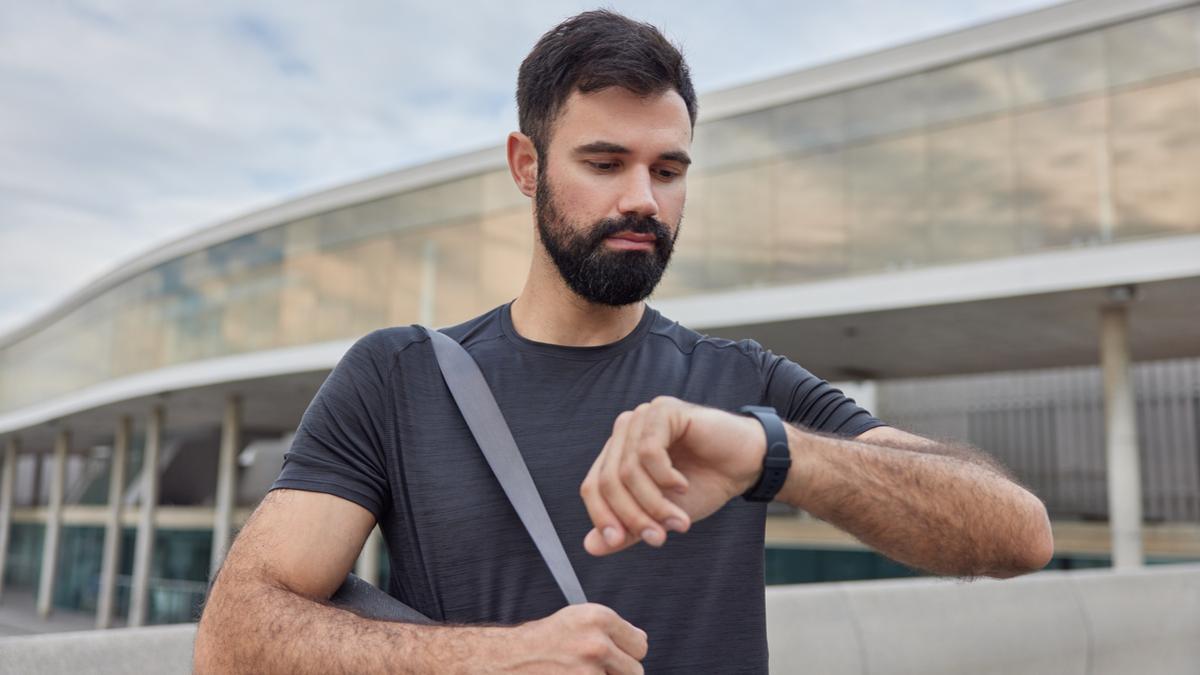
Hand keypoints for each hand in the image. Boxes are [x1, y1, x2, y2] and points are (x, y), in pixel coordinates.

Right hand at [496, 603, 648, 673]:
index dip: (626, 652)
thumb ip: (611, 629)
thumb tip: (641, 641)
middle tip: (591, 668)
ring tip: (579, 673)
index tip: (610, 654)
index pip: (641, 645)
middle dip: (618, 673)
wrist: (507, 659)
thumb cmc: (541, 640)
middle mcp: (596, 644)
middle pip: (636, 671)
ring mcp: (588, 673)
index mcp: (598, 617)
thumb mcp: (576, 620)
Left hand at [579, 396, 766, 555]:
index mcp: (618, 453)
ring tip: (679, 520)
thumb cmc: (705, 484)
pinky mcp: (663, 410)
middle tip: (658, 538)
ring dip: (654, 503)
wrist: (747, 464)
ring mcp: (642, 417)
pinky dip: (665, 477)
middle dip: (632, 515)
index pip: (593, 487)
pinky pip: (648, 451)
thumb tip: (590, 546)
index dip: (602, 516)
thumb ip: (628, 528)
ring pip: (628, 470)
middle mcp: (625, 432)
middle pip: (608, 480)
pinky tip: (683, 485)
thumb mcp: (662, 515)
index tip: (618, 542)